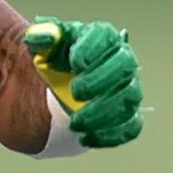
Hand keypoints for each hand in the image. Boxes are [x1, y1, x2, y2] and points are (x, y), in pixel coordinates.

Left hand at [21, 19, 143, 147]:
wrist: (54, 84)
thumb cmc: (54, 57)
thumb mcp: (43, 43)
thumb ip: (42, 34)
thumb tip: (42, 34)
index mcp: (103, 38)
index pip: (107, 38)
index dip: (92, 49)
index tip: (73, 62)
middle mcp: (122, 61)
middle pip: (124, 68)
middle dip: (101, 81)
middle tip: (75, 93)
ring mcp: (126, 89)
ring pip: (128, 100)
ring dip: (102, 113)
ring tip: (74, 123)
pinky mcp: (125, 115)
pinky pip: (130, 128)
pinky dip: (111, 135)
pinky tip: (85, 138)